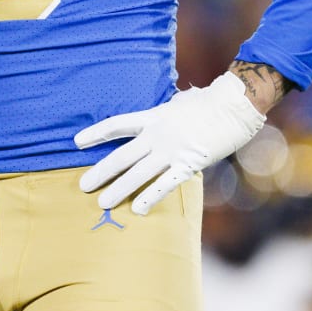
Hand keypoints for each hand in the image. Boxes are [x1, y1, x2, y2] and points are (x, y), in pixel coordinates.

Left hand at [74, 73, 265, 214]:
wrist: (235, 104)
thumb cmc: (210, 101)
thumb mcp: (180, 102)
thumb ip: (168, 110)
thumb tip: (169, 106)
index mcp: (154, 116)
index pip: (117, 125)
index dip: (96, 133)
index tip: (76, 142)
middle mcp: (157, 134)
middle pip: (122, 156)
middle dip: (101, 172)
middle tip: (83, 186)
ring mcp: (171, 150)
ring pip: (138, 174)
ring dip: (118, 189)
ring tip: (102, 202)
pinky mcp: (188, 164)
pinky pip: (165, 184)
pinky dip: (150, 197)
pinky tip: (138, 209)